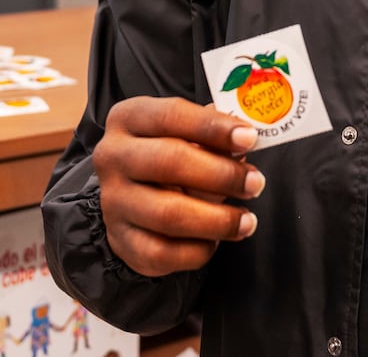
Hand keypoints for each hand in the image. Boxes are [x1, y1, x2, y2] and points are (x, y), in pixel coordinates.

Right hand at [93, 97, 263, 276]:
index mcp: (129, 118)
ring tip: (246, 220)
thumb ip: (212, 134)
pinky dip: (198, 249)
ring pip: (169, 214)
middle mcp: (113, 157)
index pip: (172, 115)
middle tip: (255, 183)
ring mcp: (114, 201)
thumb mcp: (185, 133)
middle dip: (222, 174)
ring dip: (218, 220)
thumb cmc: (169, 155)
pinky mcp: (122, 241)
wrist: (131, 196)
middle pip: (169, 161)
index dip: (214, 127)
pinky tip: (216, 240)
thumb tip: (246, 138)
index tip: (250, 139)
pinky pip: (163, 253)